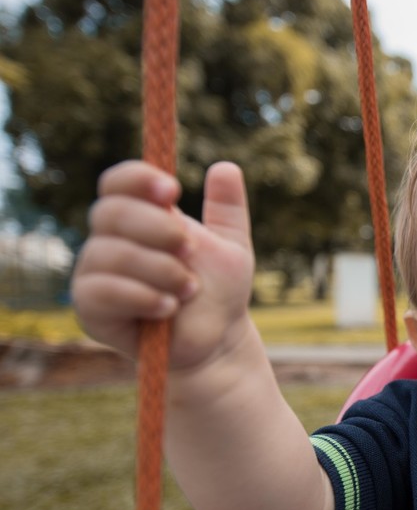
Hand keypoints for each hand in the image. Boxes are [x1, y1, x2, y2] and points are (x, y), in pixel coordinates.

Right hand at [72, 160, 255, 370]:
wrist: (216, 342)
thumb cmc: (219, 293)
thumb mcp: (232, 247)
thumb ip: (228, 210)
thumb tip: (226, 167)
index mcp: (140, 217)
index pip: (119, 183)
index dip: (138, 180)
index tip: (173, 190)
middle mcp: (110, 240)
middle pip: (111, 213)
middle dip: (157, 228)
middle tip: (190, 249)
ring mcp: (96, 273)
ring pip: (110, 254)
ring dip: (159, 269)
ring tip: (190, 289)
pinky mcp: (91, 309)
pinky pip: (102, 291)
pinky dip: (141, 296)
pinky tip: (168, 307)